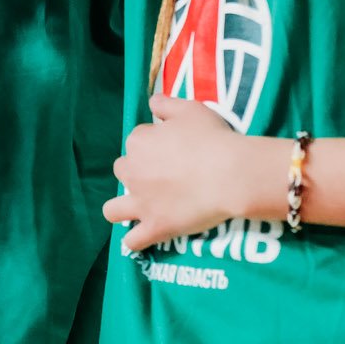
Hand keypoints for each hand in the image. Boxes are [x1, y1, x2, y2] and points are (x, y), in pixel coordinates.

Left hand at [104, 95, 279, 253]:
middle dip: (137, 173)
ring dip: (123, 209)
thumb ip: (165, 104)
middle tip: (163, 177)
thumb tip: (151, 103)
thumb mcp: (190, 109)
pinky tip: (145, 236)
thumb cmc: (213, 138)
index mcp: (139, 142)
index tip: (173, 150)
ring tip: (140, 209)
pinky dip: (136, 240)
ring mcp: (141, 203)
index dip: (154, 145)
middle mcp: (132, 172)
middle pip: (123, 171)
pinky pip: (132, 241)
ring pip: (113, 210)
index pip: (137, 141)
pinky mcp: (155, 227)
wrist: (231, 173)